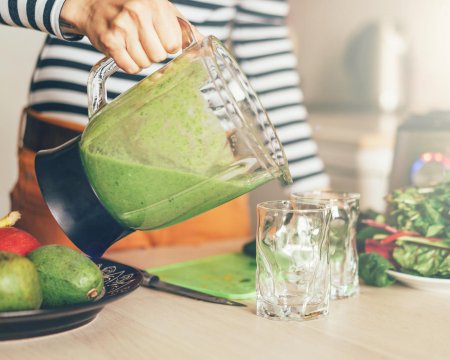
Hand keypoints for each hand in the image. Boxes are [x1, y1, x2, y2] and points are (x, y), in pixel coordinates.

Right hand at [60, 0, 199, 72]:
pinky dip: (129, 64)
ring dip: (140, 59)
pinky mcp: (109, 41)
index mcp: (156, 4)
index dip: (167, 45)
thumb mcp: (161, 9)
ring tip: (132, 43)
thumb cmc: (132, 7)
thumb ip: (185, 29)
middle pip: (159, 56)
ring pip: (144, 63)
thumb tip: (207, 46)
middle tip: (143, 41)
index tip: (159, 38)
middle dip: (153, 53)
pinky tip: (123, 50)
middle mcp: (138, 13)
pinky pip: (130, 67)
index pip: (174, 44)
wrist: (92, 3)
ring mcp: (122, 27)